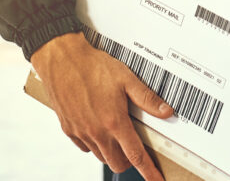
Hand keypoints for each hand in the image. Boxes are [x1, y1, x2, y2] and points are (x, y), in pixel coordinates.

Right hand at [30, 32, 173, 179]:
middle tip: (134, 145)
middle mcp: (96, 132)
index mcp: (114, 122)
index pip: (136, 156)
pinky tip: (98, 128)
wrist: (62, 59)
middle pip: (117, 163)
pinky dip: (94, 144)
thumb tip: (167, 112)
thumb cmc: (94, 67)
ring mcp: (81, 132)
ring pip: (101, 156)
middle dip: (129, 160)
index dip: (149, 172)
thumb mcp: (127, 79)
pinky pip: (84, 147)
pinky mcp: (68, 129)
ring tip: (115, 131)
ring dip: (111, 152)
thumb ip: (147, 98)